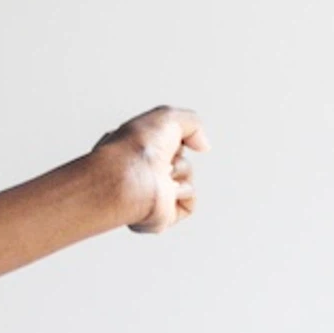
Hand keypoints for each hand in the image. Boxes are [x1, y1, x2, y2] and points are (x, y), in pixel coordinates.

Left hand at [90, 107, 204, 233]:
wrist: (130, 175)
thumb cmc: (139, 146)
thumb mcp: (168, 117)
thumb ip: (191, 123)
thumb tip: (203, 146)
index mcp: (134, 151)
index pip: (164, 144)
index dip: (169, 139)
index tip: (157, 138)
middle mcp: (141, 173)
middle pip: (178, 162)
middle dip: (176, 157)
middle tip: (160, 159)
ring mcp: (150, 194)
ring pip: (186, 180)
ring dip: (180, 173)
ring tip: (161, 174)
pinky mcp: (161, 215)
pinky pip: (189, 203)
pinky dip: (183, 194)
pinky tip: (166, 191)